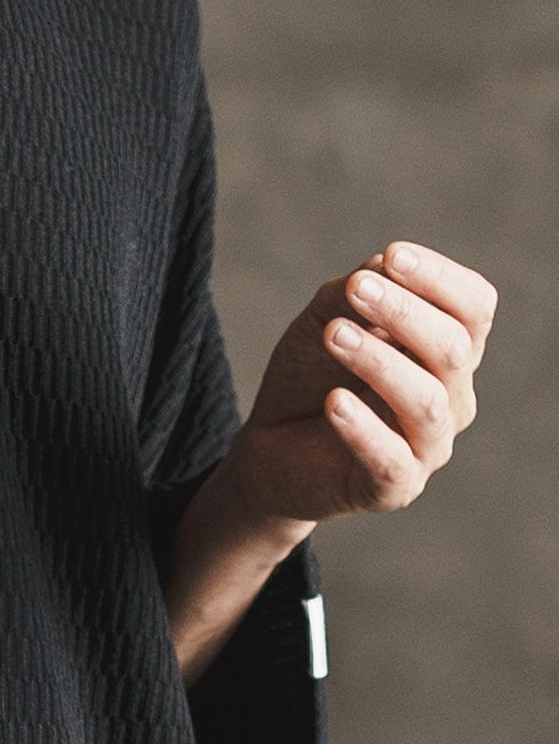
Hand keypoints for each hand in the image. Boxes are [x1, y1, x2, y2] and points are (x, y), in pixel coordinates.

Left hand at [225, 240, 498, 528]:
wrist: (270, 443)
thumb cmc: (311, 373)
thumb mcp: (324, 320)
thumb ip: (355, 293)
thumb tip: (384, 266)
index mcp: (444, 350)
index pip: (473, 307)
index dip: (441, 279)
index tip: (392, 256)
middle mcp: (450, 396)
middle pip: (453, 348)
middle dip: (404, 312)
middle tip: (355, 289)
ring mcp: (427, 445)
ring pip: (427, 402)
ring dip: (379, 361)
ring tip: (333, 334)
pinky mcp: (394, 487)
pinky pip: (392, 460)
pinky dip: (364, 428)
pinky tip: (335, 402)